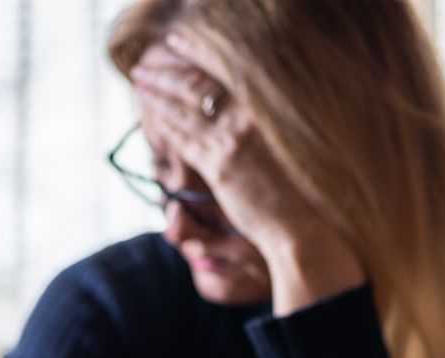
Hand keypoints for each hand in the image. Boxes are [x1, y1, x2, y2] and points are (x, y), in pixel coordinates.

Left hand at [130, 35, 364, 313]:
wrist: (304, 224)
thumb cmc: (298, 190)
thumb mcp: (281, 146)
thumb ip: (255, 126)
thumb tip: (234, 112)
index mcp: (267, 108)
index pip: (222, 73)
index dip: (194, 58)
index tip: (175, 47)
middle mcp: (250, 117)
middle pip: (198, 84)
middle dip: (167, 72)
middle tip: (145, 65)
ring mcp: (234, 140)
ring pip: (185, 109)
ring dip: (158, 93)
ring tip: (140, 81)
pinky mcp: (220, 165)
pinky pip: (183, 139)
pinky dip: (164, 124)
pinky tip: (150, 114)